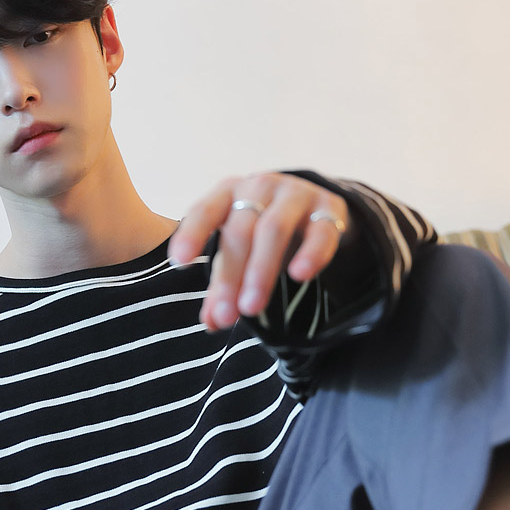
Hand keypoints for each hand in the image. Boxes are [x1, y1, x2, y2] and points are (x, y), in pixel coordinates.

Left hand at [168, 173, 349, 331]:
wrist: (316, 208)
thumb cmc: (263, 231)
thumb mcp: (239, 252)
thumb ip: (223, 284)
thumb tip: (211, 322)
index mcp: (229, 193)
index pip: (205, 210)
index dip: (192, 234)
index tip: (179, 262)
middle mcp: (260, 187)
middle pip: (241, 230)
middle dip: (231, 276)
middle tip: (227, 316)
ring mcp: (296, 194)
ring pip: (275, 229)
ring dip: (261, 270)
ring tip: (252, 308)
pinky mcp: (329, 209)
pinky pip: (320, 231)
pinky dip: (310, 253)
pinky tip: (300, 276)